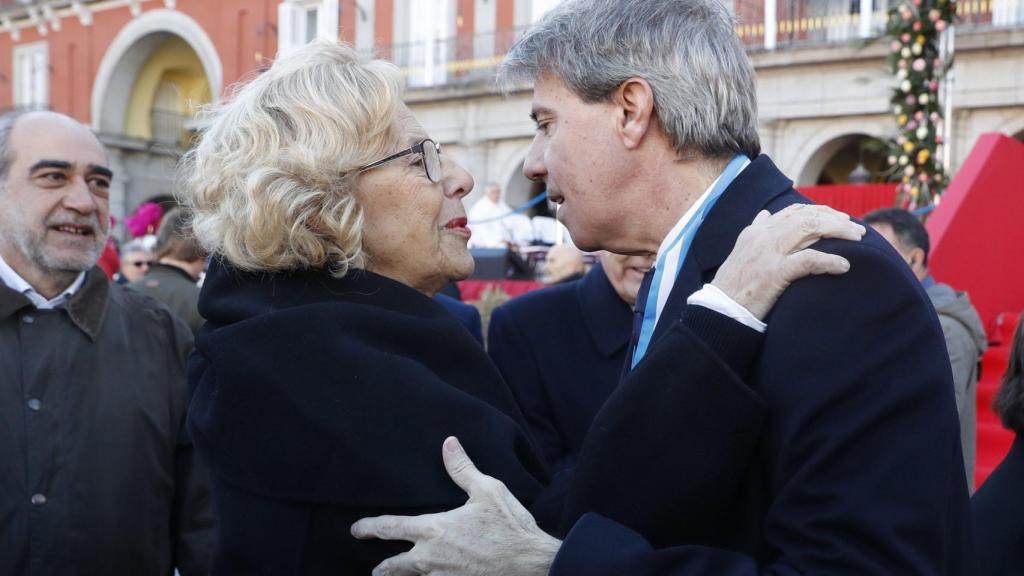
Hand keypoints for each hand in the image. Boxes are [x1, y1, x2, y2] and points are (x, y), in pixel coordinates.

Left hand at [351, 437, 560, 575]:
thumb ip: (462, 469)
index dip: (370, 528)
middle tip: (376, 569)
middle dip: (384, 567)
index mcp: (435, 530)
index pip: (392, 528)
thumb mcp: (488, 490)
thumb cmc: (511, 526)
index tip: (356, 529)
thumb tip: (448, 444)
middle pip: (396, 565)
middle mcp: (432, 558)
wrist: (532, 565)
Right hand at [712, 204, 864, 319]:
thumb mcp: (742, 252)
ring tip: (858, 239)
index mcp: (756, 231)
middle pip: (807, 216)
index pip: (793, 211)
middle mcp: (763, 236)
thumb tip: (766, 215)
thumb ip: (756, 232)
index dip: (820, 211)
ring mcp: (769, 253)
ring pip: (811, 229)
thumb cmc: (733, 286)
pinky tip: (844, 266)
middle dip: (837, 219)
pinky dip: (830, 261)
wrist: (720, 310)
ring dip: (840, 232)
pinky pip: (809, 260)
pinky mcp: (775, 273)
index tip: (840, 218)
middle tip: (857, 229)